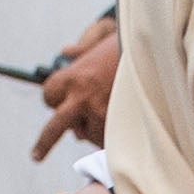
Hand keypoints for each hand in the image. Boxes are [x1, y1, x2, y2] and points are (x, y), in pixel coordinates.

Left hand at [32, 16, 120, 158]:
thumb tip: (65, 52)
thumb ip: (82, 48)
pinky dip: (107, 133)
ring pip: (84, 133)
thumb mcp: (102, 37)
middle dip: (44, 143)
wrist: (157, 49)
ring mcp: (98, 113)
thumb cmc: (131, 43)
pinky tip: (118, 120)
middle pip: (54, 128)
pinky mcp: (116, 124)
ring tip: (108, 109)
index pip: (49, 96)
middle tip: (36, 156)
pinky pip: (104, 138)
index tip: (62, 98)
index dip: (56, 98)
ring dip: (91, 127)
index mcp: (73, 75)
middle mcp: (81, 96)